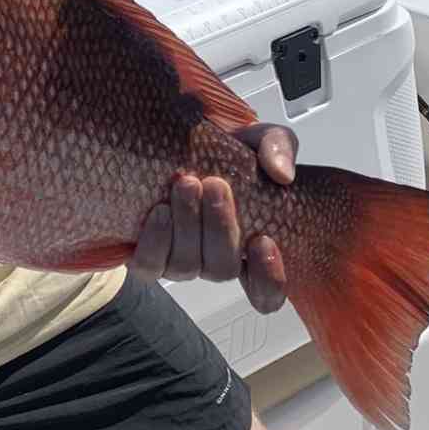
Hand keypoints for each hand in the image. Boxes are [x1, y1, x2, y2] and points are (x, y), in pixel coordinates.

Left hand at [129, 123, 296, 313]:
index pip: (267, 290)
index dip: (268, 277)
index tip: (263, 240)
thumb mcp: (258, 139)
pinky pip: (148, 265)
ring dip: (187, 226)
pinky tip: (160, 211)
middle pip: (222, 268)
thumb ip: (278, 148)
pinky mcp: (147, 255)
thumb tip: (281, 173)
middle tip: (214, 184)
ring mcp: (180, 259)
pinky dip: (155, 241)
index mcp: (250, 244)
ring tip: (185, 184)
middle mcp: (215, 258)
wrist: (171, 142)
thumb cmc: (221, 149)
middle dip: (220, 228)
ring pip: (187, 266)